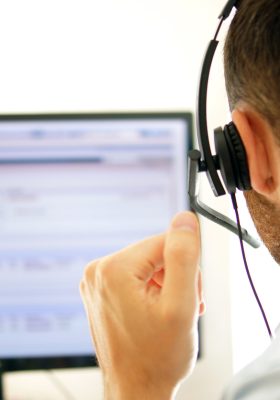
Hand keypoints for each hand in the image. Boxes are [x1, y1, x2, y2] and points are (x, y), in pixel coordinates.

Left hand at [80, 212, 204, 399]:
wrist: (135, 392)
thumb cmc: (157, 357)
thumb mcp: (180, 304)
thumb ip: (184, 257)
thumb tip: (185, 220)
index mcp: (113, 269)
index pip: (165, 242)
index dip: (186, 266)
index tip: (190, 293)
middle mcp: (97, 271)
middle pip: (155, 254)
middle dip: (175, 277)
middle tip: (184, 307)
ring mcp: (96, 282)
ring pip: (147, 265)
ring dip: (166, 285)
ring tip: (171, 314)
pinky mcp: (101, 292)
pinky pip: (135, 277)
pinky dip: (152, 291)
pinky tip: (158, 313)